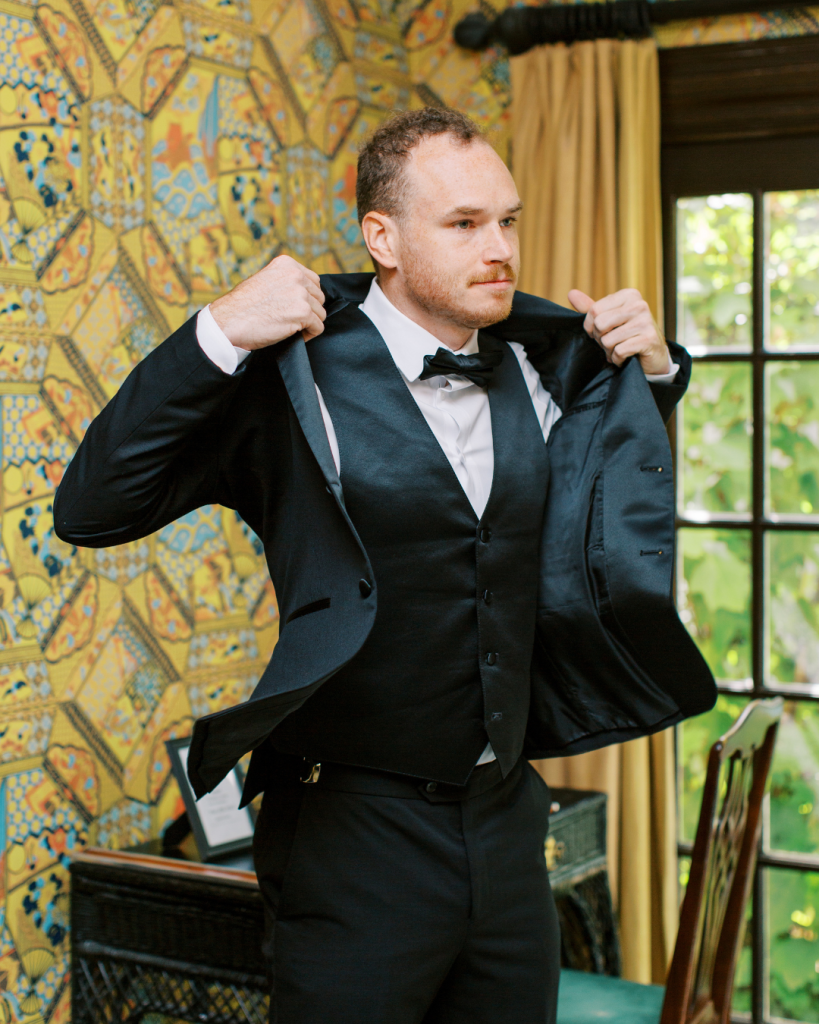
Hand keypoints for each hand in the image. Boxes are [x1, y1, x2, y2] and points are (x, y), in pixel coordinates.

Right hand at [210, 255, 325, 349]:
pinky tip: (295, 336)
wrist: (229, 321)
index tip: (294, 308)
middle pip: (319, 297)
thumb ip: (283, 281)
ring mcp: (301, 293)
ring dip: (309, 324)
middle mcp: (296, 275)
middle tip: (292, 320)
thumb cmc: (242, 306)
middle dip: (309, 311)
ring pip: (320, 313)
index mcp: (287, 264)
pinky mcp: (303, 313)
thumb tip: (301, 292)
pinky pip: (318, 327)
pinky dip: (309, 335)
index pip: (313, 281)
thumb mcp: (263, 280)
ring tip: (291, 328)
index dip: (307, 298)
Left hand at [568, 288, 669, 375]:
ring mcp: (645, 322)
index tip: (600, 333)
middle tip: (610, 343)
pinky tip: (624, 358)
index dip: (590, 327)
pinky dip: (617, 359)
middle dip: (600, 339)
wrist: (654, 355)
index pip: (594, 310)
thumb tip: (571, 293)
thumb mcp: (609, 319)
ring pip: (608, 340)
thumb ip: (591, 308)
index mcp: (628, 295)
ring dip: (609, 351)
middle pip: (599, 324)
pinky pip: (619, 351)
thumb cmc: (628, 335)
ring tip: (617, 351)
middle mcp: (639, 305)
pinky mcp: (649, 339)